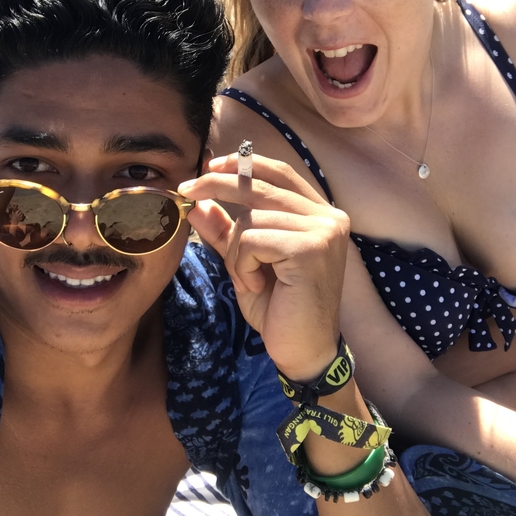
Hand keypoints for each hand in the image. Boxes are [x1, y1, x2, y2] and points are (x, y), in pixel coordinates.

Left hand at [178, 153, 349, 381]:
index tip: (209, 166)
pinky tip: (258, 285)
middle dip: (217, 184)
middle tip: (186, 190)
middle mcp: (329, 217)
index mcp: (320, 214)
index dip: (243, 164)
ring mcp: (324, 231)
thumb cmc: (279, 308)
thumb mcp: (245, 263)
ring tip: (250, 278)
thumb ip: (225, 231)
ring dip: (235, 251)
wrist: (302, 351)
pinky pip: (253, 239)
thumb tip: (197, 202)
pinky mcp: (311, 249)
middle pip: (260, 185)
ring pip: (250, 218)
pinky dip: (243, 264)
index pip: (279, 172)